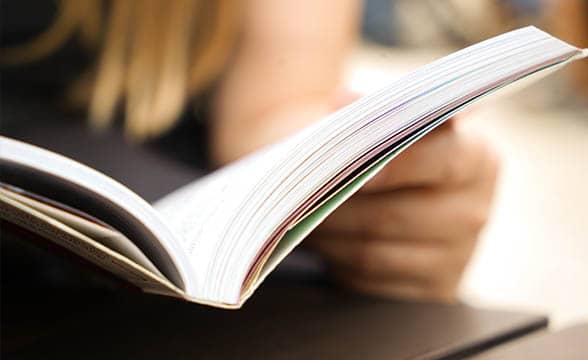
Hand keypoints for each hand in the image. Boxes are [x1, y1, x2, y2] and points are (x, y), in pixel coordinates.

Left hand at [307, 119, 498, 301]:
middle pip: (394, 215)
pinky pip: (371, 283)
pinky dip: (339, 263)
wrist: (384, 192)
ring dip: (330, 236)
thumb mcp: (384, 123)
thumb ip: (371, 111)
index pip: (440, 159)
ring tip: (302, 217)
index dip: (393, 163)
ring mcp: (455, 257)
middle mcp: (473, 210)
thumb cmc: (378, 150)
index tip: (351, 164)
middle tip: (300, 196)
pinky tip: (324, 243)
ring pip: (373, 253)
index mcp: (476, 159)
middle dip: (338, 207)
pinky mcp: (431, 291)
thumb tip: (345, 100)